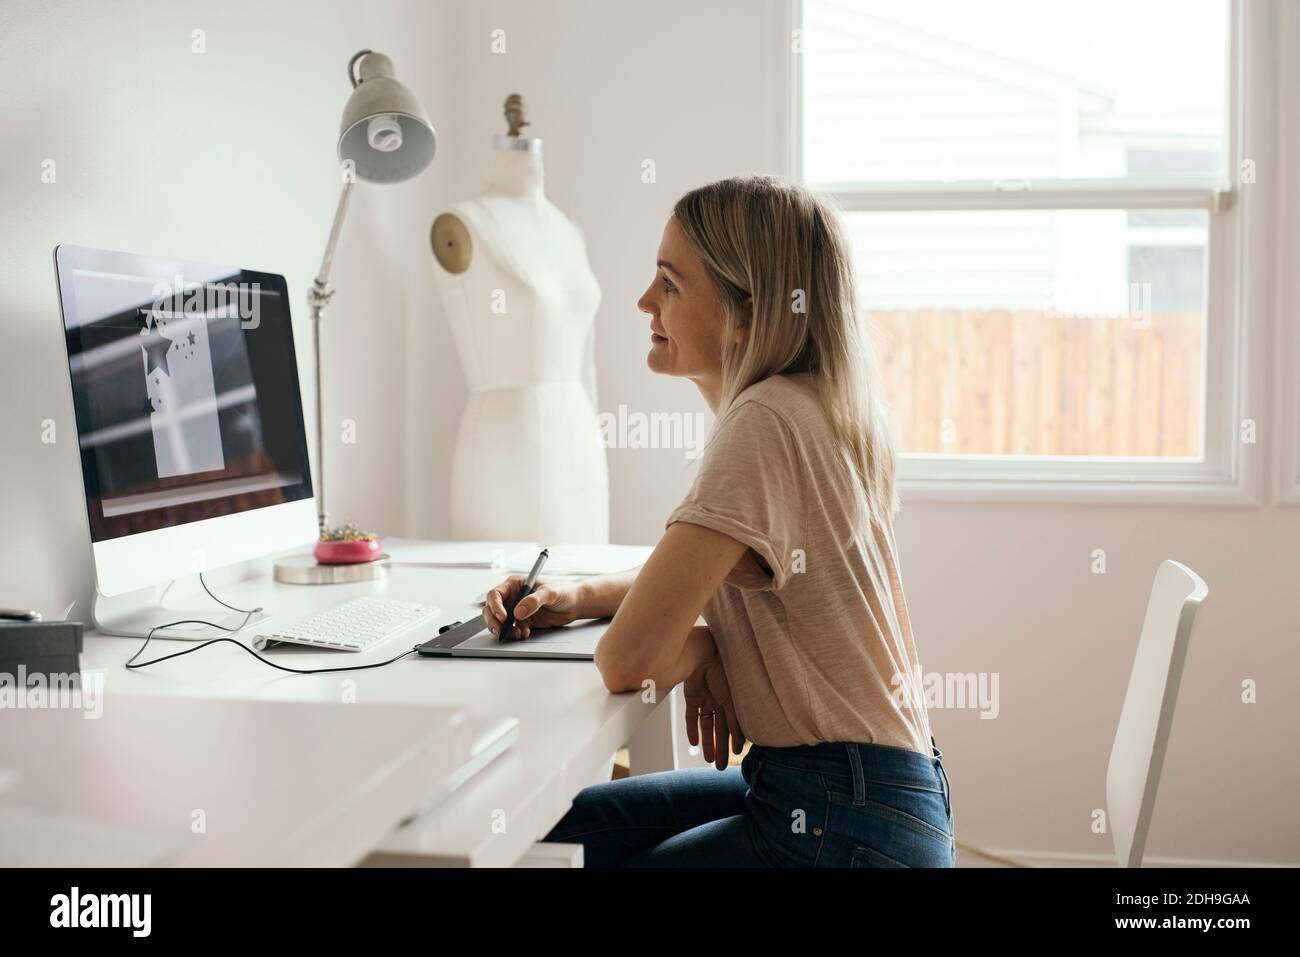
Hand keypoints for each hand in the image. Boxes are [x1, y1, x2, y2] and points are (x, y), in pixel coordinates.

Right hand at [483, 575, 580, 639]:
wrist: (574, 604)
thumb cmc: (563, 591)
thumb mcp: (550, 593)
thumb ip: (534, 600)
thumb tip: (518, 612)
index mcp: (515, 585)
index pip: (495, 594)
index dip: (495, 606)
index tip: (503, 617)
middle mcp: (513, 597)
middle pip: (492, 609)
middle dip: (494, 621)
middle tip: (501, 631)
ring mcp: (517, 610)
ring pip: (500, 622)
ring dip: (504, 630)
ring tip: (516, 634)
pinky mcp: (523, 621)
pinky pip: (512, 629)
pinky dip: (515, 634)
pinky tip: (525, 633)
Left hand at [684, 652, 745, 769]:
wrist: (703, 654)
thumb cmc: (724, 671)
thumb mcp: (734, 700)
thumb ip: (736, 721)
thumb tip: (742, 743)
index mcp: (735, 700)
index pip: (736, 725)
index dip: (735, 740)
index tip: (736, 755)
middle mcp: (721, 700)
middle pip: (721, 729)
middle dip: (721, 748)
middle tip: (721, 766)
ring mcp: (707, 699)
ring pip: (707, 726)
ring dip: (708, 743)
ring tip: (710, 760)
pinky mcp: (692, 696)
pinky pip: (691, 716)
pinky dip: (692, 730)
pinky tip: (694, 744)